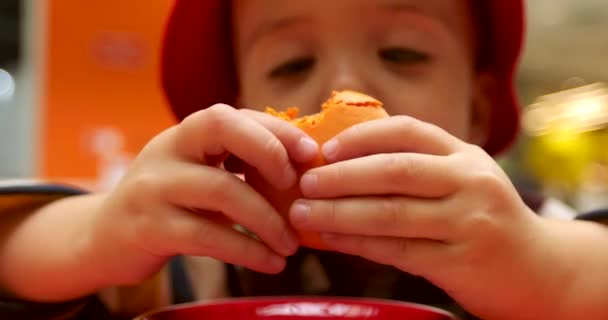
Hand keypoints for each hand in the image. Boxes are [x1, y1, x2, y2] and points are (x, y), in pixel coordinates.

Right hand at [87, 104, 317, 285]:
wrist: (105, 237)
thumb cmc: (169, 203)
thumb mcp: (197, 173)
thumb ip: (237, 164)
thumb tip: (303, 167)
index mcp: (185, 133)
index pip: (234, 115)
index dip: (275, 130)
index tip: (311, 153)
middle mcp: (167, 150)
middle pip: (221, 129)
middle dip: (270, 152)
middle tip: (298, 189)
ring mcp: (154, 187)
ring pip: (222, 190)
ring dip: (267, 219)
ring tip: (292, 243)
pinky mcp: (149, 228)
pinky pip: (208, 236)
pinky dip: (247, 251)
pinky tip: (270, 262)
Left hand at [288, 115, 569, 319]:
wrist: (536, 268)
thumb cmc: (481, 217)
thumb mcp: (461, 179)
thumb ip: (416, 166)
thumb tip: (342, 160)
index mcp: (464, 155)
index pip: (407, 132)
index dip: (361, 137)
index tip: (325, 150)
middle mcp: (470, 182)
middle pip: (395, 171)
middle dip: (342, 177)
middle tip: (304, 183)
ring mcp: (469, 222)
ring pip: (391, 214)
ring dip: (339, 213)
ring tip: (303, 213)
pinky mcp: (461, 262)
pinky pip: (397, 250)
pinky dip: (358, 243)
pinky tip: (331, 239)